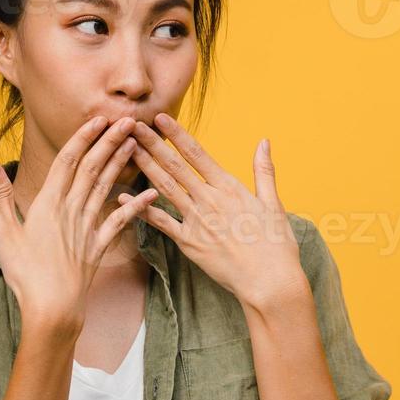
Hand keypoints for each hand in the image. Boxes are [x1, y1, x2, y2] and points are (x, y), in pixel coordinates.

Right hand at [0, 116, 158, 331]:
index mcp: (48, 203)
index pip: (68, 162)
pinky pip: (121, 222)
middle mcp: (72, 210)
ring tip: (134, 143)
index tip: (97, 119)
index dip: (83, 138)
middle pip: (92, 169)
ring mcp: (88, 227)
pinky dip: (136, 206)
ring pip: (107, 188)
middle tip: (127, 120)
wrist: (52, 307)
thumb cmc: (24, 272)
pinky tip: (151, 193)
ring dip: (121, 163)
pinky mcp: (99, 246)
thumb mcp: (4, 233)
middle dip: (109, 142)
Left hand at [124, 112, 304, 306]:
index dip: (177, 134)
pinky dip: (141, 209)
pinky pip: (161, 223)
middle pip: (175, 166)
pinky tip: (123, 196)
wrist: (269, 282)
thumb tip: (264, 141)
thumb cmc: (276, 245)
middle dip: (151, 143)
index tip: (160, 118)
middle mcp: (209, 201)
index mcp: (229, 188)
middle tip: (130, 125)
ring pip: (164, 188)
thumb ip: (264, 170)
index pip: (198, 154)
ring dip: (143, 166)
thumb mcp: (274, 203)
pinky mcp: (189, 243)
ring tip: (125, 149)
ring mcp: (196, 222)